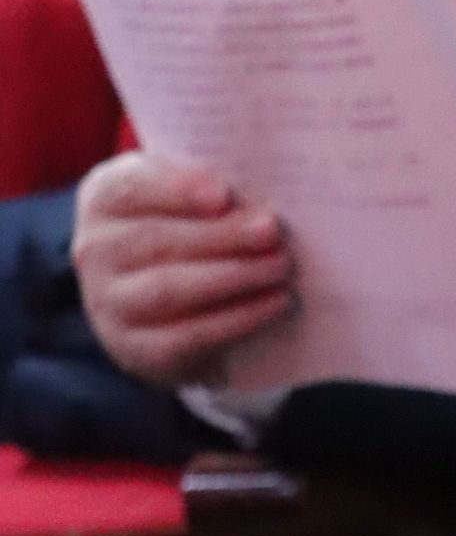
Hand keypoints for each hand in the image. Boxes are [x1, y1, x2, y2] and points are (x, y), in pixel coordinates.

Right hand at [73, 151, 292, 386]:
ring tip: (280, 267)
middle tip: (273, 232)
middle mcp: (95, 250)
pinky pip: (187, 336)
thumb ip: (211, 188)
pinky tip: (274, 303)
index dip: (176, 188)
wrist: (162, 308)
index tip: (223, 193)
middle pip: (156, 240)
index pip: (130, 187)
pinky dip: (236, 319)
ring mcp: (109, 303)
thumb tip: (257, 201)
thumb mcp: (185, 198)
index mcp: (105, 198)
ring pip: (169, 288)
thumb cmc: (183, 231)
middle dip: (222, 236)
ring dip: (233, 276)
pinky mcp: (135, 348)